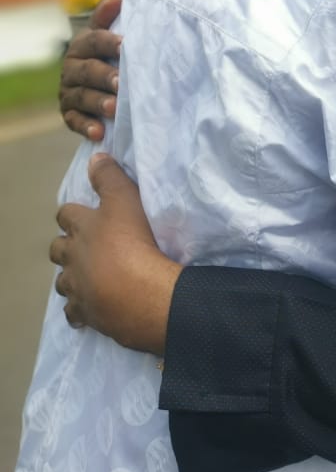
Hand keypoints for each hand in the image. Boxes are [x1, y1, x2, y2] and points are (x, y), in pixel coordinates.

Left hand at [50, 154, 180, 355]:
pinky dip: (80, 309)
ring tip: (86, 277)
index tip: (82, 214)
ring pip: (63, 282)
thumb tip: (94, 157)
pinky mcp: (86, 313)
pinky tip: (89, 307)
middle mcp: (73, 257)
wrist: (140, 292)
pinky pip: (74, 312)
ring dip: (71, 277)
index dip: (73, 213)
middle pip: (58, 249)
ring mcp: (77, 287)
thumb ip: (110, 177)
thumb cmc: (134, 241)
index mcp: (82, 228)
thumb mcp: (125, 199)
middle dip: (66, 246)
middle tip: (83, 246)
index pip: (66, 215)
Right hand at [59, 0, 123, 140]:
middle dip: (105, 76)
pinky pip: (73, 121)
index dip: (109, 42)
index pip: (94, 41)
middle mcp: (71, 67)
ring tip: (115, 109)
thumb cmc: (109, 54)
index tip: (126, 46)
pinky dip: (86, 126)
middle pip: (87, 71)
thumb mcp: (108, 34)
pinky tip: (99, 133)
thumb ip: (110, 17)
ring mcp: (68, 91)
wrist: (96, 82)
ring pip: (82, 97)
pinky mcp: (68, 113)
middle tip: (122, 83)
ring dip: (98, 103)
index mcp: (82, 44)